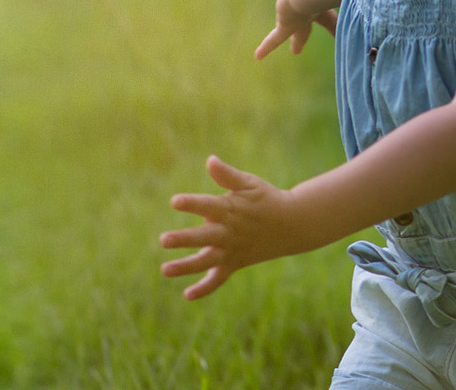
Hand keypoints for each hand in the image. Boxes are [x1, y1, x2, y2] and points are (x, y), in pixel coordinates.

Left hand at [159, 155, 305, 300]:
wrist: (293, 224)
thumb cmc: (267, 199)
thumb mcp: (249, 183)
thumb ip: (228, 175)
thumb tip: (210, 160)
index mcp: (231, 209)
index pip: (208, 206)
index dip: (192, 203)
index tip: (174, 201)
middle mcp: (229, 232)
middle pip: (204, 237)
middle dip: (184, 239)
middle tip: (163, 240)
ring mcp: (232, 250)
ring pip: (207, 262)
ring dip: (186, 267)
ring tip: (164, 270)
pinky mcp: (235, 263)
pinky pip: (219, 279)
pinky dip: (205, 288)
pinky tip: (187, 295)